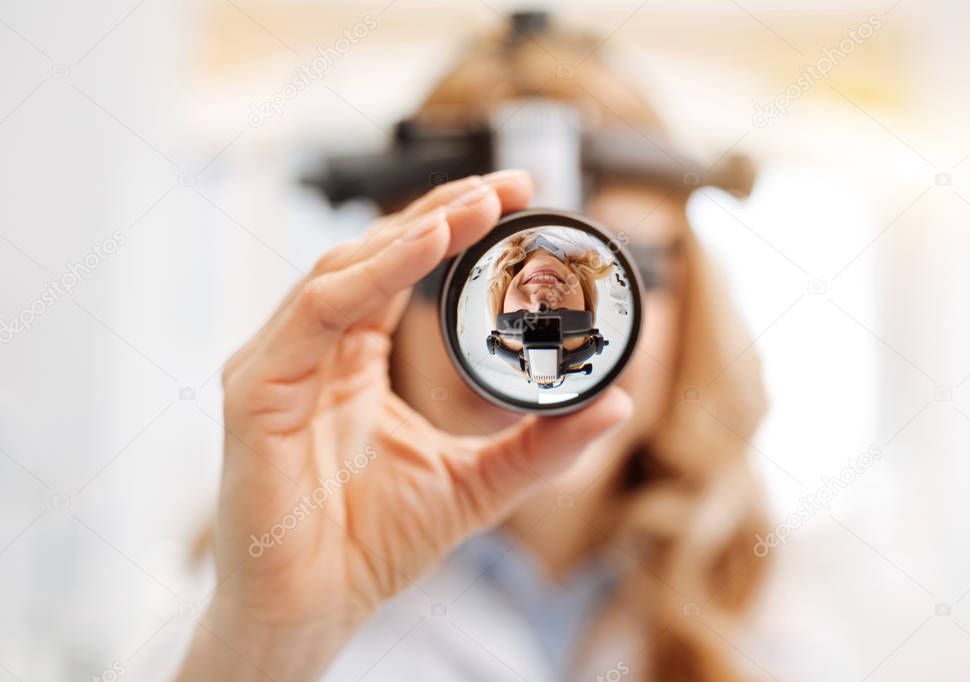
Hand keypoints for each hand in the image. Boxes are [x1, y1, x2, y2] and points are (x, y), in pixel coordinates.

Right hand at [177, 172, 631, 680]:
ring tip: (477, 206)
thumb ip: (540, 445)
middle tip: (508, 188)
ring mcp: (276, 364)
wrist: (314, 610)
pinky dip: (374, 274)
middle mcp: (308, 351)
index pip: (395, 272)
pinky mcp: (256, 390)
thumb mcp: (476, 483)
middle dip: (440, 212)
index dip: (449, 228)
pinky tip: (427, 243)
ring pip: (343, 270)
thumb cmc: (373, 544)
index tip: (515, 199)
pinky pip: (318, 311)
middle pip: (370, 255)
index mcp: (348, 361)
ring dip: (413, 231)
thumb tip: (616, 404)